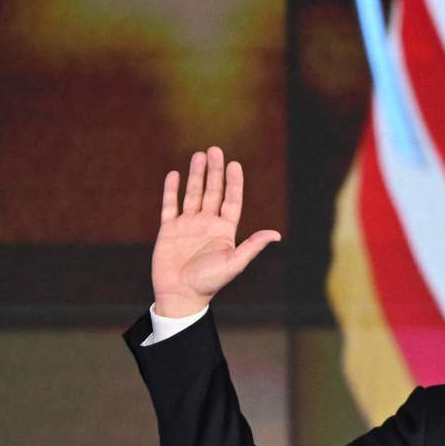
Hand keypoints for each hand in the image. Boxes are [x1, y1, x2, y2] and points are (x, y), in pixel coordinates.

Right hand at [151, 146, 280, 317]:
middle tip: (215, 150)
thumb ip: (252, 246)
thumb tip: (276, 234)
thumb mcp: (235, 263)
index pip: (231, 201)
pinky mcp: (168, 230)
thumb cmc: (210, 282)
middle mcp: (207, 225)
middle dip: (214, 171)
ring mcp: (187, 225)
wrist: (181, 295)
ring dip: (196, 175)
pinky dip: (171, 190)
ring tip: (198, 155)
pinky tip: (174, 174)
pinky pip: (170, 206)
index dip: (234, 183)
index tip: (234, 164)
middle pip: (212, 192)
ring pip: (193, 194)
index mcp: (225, 231)